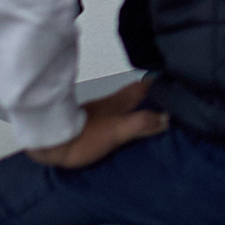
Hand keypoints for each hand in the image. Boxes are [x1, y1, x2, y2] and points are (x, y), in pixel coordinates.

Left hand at [26, 76, 168, 168]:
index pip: (143, 87)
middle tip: (165, 98)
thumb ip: (142, 123)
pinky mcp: (89, 124)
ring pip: (124, 104)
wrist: (51, 143)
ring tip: (149, 112)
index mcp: (120, 102)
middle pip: (134, 94)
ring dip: (136, 106)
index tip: (172, 81)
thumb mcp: (118, 130)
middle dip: (149, 94)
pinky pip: (113, 116)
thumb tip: (167, 117)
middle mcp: (111, 104)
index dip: (157, 83)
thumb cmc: (85, 136)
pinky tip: (125, 126)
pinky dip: (124, 117)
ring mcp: (99, 113)